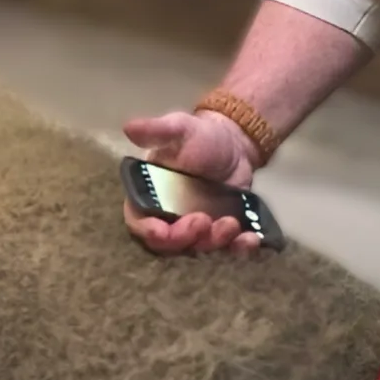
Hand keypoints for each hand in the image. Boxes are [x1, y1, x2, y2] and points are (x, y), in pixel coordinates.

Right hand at [121, 110, 263, 255]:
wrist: (235, 144)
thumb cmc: (200, 136)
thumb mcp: (179, 128)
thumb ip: (155, 131)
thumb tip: (129, 128)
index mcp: (150, 196)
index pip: (140, 222)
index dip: (148, 231)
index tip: (162, 231)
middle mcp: (168, 218)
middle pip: (168, 244)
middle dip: (185, 238)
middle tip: (203, 220)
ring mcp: (196, 230)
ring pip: (198, 249)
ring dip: (213, 243)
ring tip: (231, 223)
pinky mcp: (221, 234)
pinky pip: (227, 251)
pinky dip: (238, 250)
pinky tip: (250, 239)